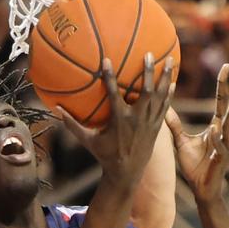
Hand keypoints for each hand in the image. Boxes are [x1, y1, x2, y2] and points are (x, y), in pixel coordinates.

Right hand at [58, 53, 175, 194]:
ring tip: (171, 60)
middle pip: (146, 91)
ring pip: (159, 97)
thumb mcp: (88, 141)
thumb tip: (56, 109)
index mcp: (119, 120)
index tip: (107, 60)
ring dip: (165, 78)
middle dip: (149, 72)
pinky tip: (172, 82)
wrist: (127, 173)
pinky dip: (169, 94)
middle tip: (150, 54)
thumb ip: (73, 125)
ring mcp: (149, 123)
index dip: (110, 77)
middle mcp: (136, 119)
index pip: (113, 94)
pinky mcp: (157, 127)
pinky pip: (165, 107)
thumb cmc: (105, 155)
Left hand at [167, 63, 228, 205]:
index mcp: (217, 127)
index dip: (223, 84)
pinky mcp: (221, 160)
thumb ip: (175, 124)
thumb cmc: (194, 166)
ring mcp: (226, 147)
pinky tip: (215, 129)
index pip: (221, 102)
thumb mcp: (181, 142)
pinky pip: (220, 147)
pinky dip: (217, 138)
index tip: (225, 66)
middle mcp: (225, 134)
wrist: (200, 189)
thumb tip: (164, 107)